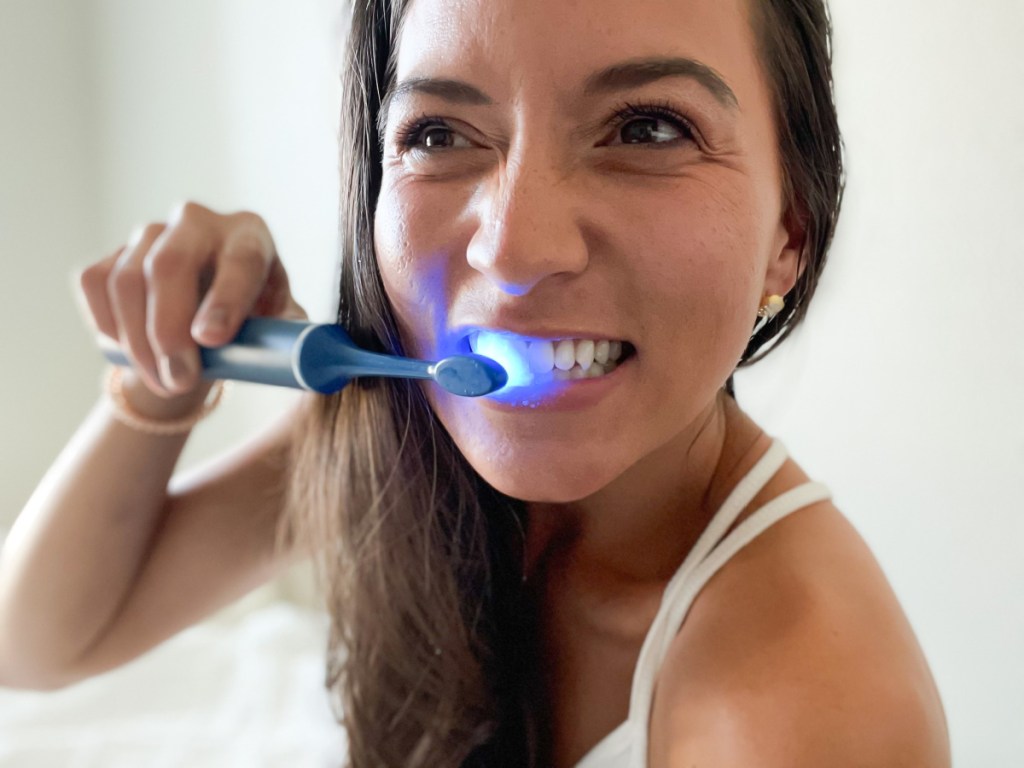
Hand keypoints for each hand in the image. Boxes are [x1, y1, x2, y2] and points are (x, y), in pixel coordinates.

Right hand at [77, 202, 305, 398]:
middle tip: (180, 381)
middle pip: (170, 265)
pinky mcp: (113, 253)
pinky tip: (134, 356)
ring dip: (140, 343)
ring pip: (128, 282)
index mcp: (251, 235)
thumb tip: (322, 367)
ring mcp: (151, 233)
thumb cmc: (256, 326)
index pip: (239, 260)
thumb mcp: (282, 330)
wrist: (207, 326)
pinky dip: (108, 327)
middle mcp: (200, 222)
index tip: (212, 340)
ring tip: (166, 384)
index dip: (225, 299)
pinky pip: (97, 285)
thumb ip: (295, 341)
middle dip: (169, 330)